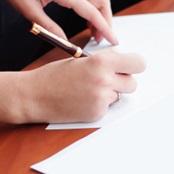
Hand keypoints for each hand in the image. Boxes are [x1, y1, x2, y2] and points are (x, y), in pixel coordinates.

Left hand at [0, 0, 117, 44]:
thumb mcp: (29, 11)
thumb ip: (48, 28)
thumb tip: (63, 42)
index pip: (92, 12)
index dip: (104, 28)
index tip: (113, 41)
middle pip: (101, 2)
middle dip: (107, 21)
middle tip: (102, 40)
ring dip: (101, 14)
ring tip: (95, 33)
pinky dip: (92, 8)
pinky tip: (86, 20)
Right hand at [0, 49, 145, 123]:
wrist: (34, 95)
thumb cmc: (55, 75)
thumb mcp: (80, 60)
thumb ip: (104, 60)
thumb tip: (123, 60)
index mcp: (102, 63)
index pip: (138, 63)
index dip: (134, 65)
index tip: (129, 67)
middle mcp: (104, 81)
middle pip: (132, 83)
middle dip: (123, 81)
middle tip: (106, 79)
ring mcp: (101, 99)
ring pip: (119, 95)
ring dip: (110, 93)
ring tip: (89, 89)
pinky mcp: (96, 114)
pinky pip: (107, 107)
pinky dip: (98, 104)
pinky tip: (81, 100)